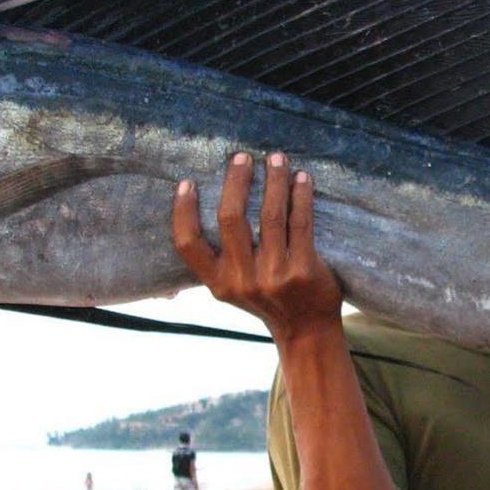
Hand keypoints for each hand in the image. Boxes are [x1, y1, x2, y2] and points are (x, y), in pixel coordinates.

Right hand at [172, 151, 343, 344]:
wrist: (307, 331)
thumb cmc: (270, 300)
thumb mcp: (235, 287)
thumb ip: (223, 257)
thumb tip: (219, 201)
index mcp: (218, 283)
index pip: (188, 245)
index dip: (183, 212)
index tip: (187, 182)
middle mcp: (242, 280)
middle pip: (231, 219)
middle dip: (236, 181)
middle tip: (242, 157)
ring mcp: (274, 276)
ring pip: (269, 216)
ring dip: (273, 180)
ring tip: (276, 158)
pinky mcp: (303, 270)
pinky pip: (300, 223)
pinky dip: (300, 196)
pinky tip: (302, 178)